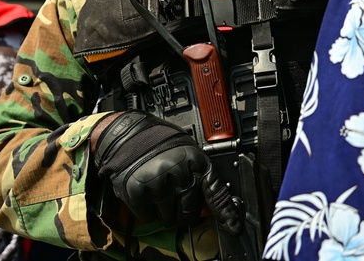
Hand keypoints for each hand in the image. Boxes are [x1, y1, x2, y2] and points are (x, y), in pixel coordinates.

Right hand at [92, 112, 216, 227]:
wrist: (129, 135)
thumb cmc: (161, 145)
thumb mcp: (186, 155)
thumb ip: (197, 178)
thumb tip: (207, 206)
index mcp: (196, 162)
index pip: (215, 192)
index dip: (225, 213)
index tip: (234, 228)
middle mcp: (180, 173)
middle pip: (189, 213)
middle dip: (182, 213)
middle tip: (173, 200)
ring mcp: (158, 183)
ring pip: (167, 218)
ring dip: (163, 211)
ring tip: (156, 190)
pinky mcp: (138, 191)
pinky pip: (147, 217)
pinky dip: (146, 210)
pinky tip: (145, 192)